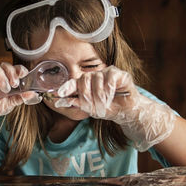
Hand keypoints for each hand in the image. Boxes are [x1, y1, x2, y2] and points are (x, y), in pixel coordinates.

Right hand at [0, 62, 41, 164]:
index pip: (13, 68)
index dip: (19, 69)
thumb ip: (20, 97)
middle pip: (4, 65)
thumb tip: (33, 93)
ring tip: (4, 90)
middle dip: (11, 73)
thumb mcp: (10, 104)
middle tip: (14, 84)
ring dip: (1, 77)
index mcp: (6, 80)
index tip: (23, 74)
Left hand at [54, 66, 175, 150]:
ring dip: (100, 96)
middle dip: (86, 95)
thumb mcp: (90, 109)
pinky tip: (112, 95)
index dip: (67, 87)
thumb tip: (59, 101)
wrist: (126, 112)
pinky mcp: (118, 73)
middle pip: (83, 80)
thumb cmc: (108, 109)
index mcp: (85, 84)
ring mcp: (105, 73)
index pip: (73, 83)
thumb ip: (76, 103)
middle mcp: (93, 76)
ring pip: (96, 79)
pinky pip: (109, 78)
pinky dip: (109, 89)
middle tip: (93, 107)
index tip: (60, 93)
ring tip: (104, 104)